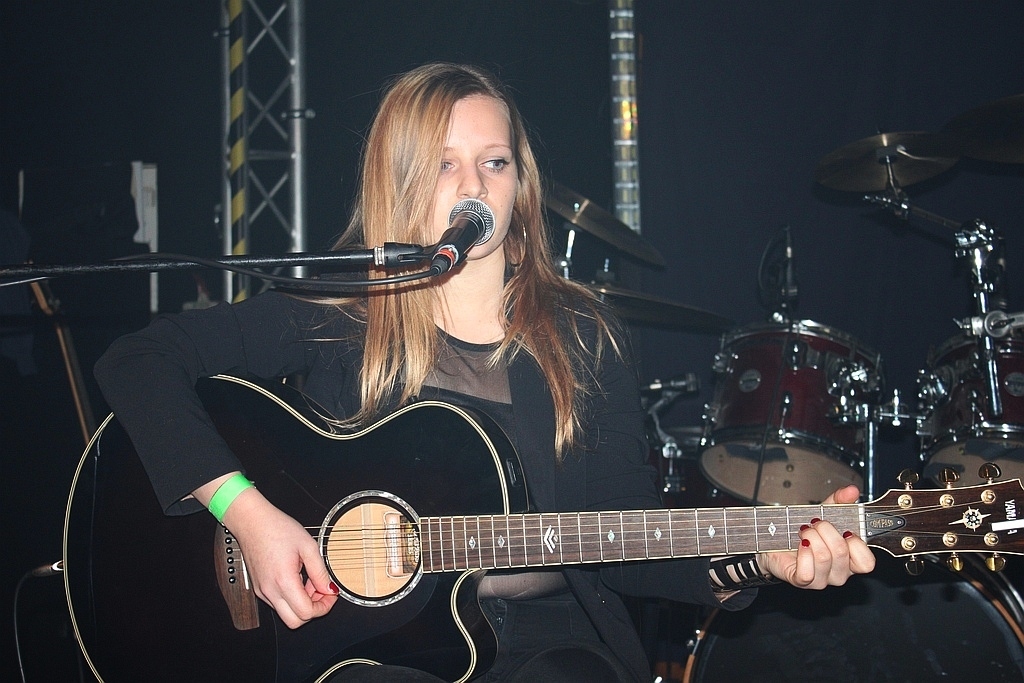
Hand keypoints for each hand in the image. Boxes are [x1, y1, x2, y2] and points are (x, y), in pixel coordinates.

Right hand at [218, 485, 338, 627]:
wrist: (252, 521)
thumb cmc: (277, 528)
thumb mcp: (308, 546)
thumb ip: (320, 572)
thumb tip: (329, 589)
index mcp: (283, 580)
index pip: (306, 612)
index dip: (324, 606)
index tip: (331, 593)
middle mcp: (270, 591)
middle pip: (295, 622)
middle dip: (313, 610)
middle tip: (322, 592)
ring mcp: (262, 592)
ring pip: (286, 614)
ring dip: (302, 603)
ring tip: (309, 580)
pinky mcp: (259, 589)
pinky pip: (278, 604)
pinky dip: (291, 598)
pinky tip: (297, 579)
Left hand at [757, 485, 874, 589]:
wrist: (776, 542)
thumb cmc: (805, 532)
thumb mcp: (825, 512)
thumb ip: (840, 501)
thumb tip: (851, 491)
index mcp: (850, 560)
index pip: (867, 563)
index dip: (857, 544)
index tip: (844, 530)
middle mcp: (838, 573)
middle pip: (841, 552)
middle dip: (825, 530)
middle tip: (814, 524)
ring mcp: (821, 580)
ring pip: (823, 557)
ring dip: (811, 537)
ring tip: (804, 532)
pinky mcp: (802, 581)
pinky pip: (807, 571)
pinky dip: (802, 553)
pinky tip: (800, 544)